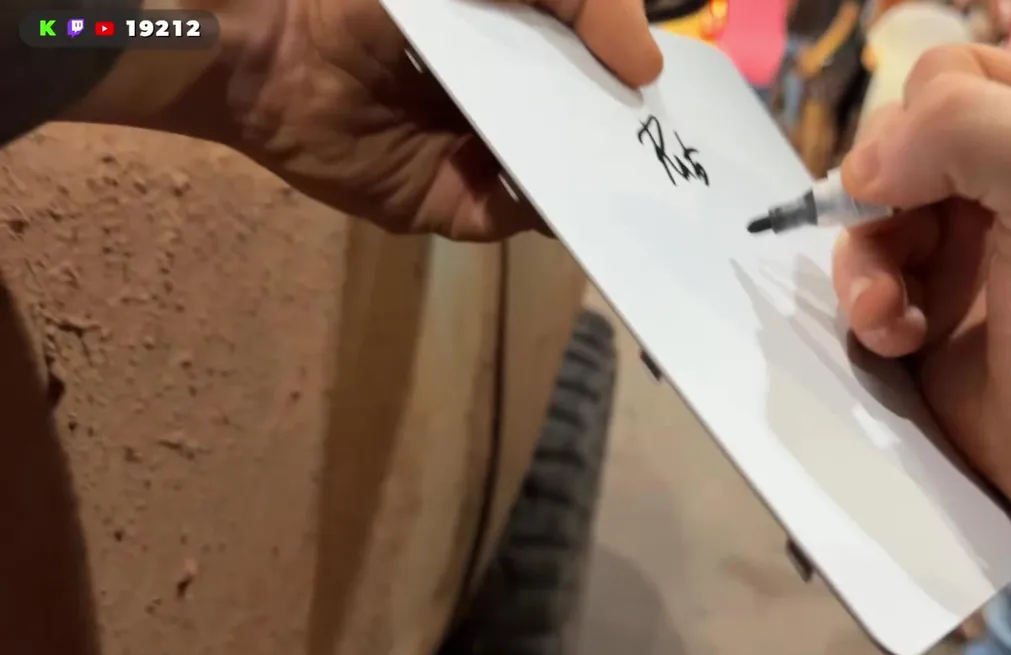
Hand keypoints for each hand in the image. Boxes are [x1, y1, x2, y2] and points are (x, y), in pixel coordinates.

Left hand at [72, 0, 661, 240]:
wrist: (269, 39)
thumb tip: (647, 66)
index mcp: (517, 41)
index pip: (597, 70)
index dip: (642, 83)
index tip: (699, 104)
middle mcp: (504, 102)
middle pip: (586, 130)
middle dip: (634, 141)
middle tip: (694, 155)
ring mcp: (478, 156)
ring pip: (558, 177)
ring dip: (603, 181)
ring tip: (662, 185)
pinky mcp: (448, 205)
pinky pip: (514, 216)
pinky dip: (552, 212)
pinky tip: (592, 203)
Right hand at [832, 45, 1010, 582]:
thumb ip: (974, 132)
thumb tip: (863, 168)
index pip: (950, 78)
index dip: (921, 116)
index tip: (918, 176)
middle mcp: (994, 190)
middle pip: (890, 148)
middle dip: (879, 195)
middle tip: (904, 240)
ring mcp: (953, 258)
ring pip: (863, 221)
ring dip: (864, 265)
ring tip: (893, 316)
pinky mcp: (921, 321)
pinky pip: (859, 288)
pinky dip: (867, 311)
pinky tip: (898, 340)